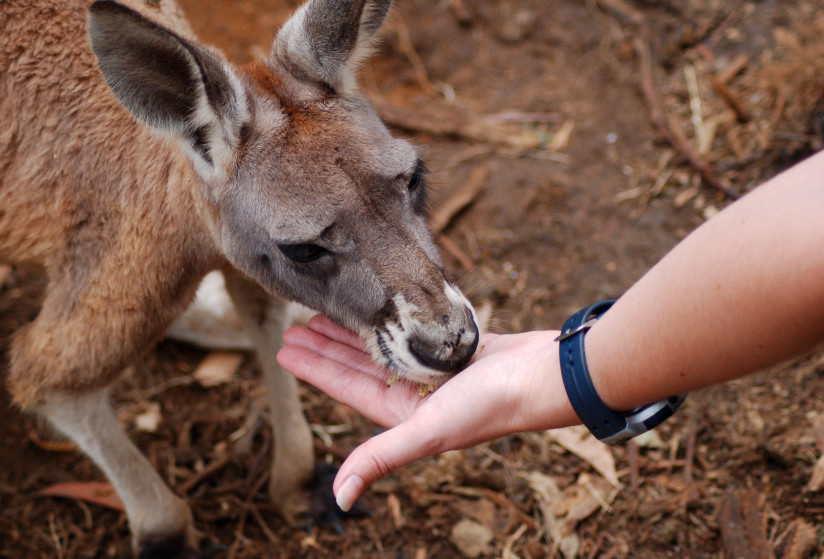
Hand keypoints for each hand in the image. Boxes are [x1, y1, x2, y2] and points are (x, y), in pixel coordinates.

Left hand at [277, 315, 576, 510]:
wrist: (541, 376)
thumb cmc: (488, 406)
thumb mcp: (426, 432)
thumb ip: (381, 458)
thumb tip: (338, 498)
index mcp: (402, 412)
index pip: (345, 386)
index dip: (314, 369)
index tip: (285, 349)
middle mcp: (414, 391)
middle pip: (357, 364)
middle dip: (325, 346)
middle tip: (294, 324)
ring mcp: (434, 366)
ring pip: (382, 343)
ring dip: (353, 330)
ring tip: (325, 311)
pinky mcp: (453, 343)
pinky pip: (411, 328)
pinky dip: (391, 315)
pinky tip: (378, 302)